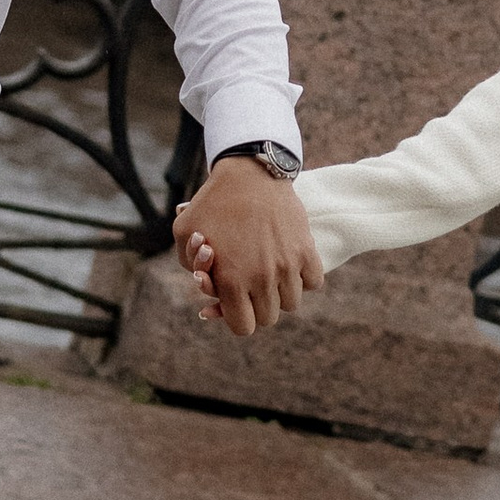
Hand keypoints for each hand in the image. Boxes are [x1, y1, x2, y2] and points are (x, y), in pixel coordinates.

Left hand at [169, 156, 323, 338]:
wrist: (249, 172)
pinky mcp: (307, 250)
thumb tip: (206, 285)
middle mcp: (261, 278)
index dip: (237, 318)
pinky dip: (304, 277)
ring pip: (292, 303)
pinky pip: (314, 282)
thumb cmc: (213, 202)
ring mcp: (287, 266)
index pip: (243, 327)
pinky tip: (290, 264)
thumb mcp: (185, 232)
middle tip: (251, 286)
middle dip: (258, 306)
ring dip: (281, 293)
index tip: (236, 303)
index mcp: (230, 280)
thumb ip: (189, 265)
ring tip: (270, 273)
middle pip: (269, 318)